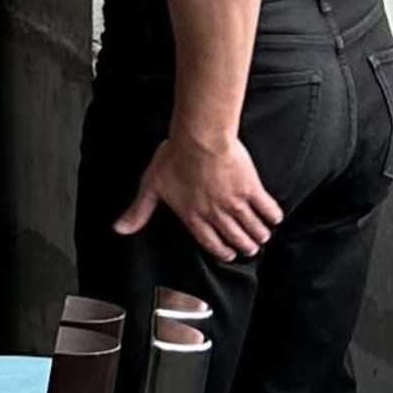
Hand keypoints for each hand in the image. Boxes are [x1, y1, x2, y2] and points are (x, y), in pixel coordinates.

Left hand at [118, 127, 278, 263]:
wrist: (199, 137)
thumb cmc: (174, 157)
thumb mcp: (151, 186)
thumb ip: (138, 211)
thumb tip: (119, 229)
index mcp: (193, 217)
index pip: (210, 243)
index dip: (222, 251)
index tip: (229, 255)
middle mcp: (216, 214)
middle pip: (236, 238)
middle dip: (244, 246)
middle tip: (250, 248)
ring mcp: (235, 203)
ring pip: (253, 227)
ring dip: (259, 234)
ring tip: (263, 236)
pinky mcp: (251, 188)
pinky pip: (267, 209)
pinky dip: (272, 215)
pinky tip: (274, 217)